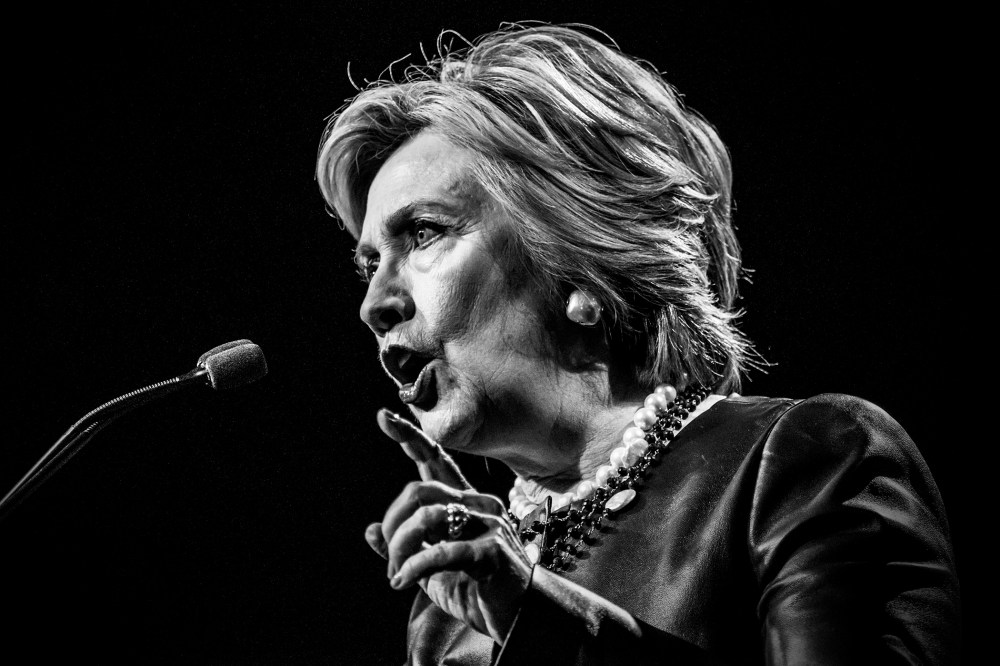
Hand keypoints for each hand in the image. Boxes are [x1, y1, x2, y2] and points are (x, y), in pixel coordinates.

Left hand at [364, 409, 532, 643]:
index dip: (410, 438)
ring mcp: (488, 525)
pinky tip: (403, 582)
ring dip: (400, 548)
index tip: (384, 417)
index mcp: (464, 503)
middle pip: (420, 489)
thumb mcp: (430, 570)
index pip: (436, 461)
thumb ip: (405, 549)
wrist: (518, 620)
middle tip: (389, 558)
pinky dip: (414, 566)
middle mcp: (478, 505)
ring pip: (427, 516)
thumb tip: (370, 530)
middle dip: (393, 523)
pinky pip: (441, 550)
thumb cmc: (476, 591)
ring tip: (396, 575)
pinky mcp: (491, 551)